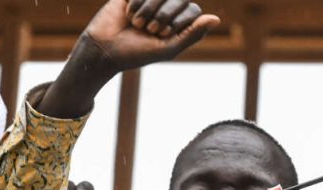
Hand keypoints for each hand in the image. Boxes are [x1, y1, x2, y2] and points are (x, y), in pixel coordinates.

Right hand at [84, 0, 218, 73]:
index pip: (193, 10)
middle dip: (164, 15)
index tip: (163, 33)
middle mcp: (167, 9)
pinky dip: (136, 4)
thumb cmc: (139, 52)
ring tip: (138, 24)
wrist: (105, 49)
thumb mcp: (169, 48)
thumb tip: (216, 18)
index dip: (180, 20)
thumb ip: (192, 33)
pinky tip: (128, 15)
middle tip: (150, 29)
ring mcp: (150, 0)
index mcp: (179, 23)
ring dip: (149, 10)